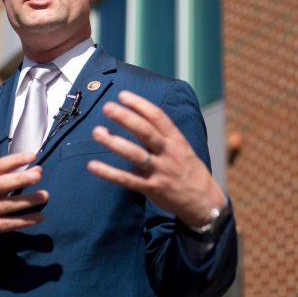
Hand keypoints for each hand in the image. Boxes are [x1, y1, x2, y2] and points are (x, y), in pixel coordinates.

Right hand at [0, 152, 48, 245]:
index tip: (32, 156)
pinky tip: (39, 217)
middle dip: (20, 179)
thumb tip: (38, 170)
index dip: (15, 160)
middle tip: (38, 176)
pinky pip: (8, 224)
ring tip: (45, 196)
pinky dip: (25, 221)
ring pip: (7, 205)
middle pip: (1, 185)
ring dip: (27, 201)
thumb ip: (10, 178)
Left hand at [87, 90, 226, 226]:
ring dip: (114, 142)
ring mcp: (160, 171)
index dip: (140, 105)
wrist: (204, 201)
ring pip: (135, 154)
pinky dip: (109, 173)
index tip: (123, 95)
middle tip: (107, 107)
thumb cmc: (189, 171)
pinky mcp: (152, 189)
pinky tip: (93, 166)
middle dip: (126, 118)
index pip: (158, 117)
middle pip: (145, 131)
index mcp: (177, 140)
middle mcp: (169, 153)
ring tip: (97, 132)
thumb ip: (165, 135)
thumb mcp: (183, 148)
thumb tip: (141, 117)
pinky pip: (127, 180)